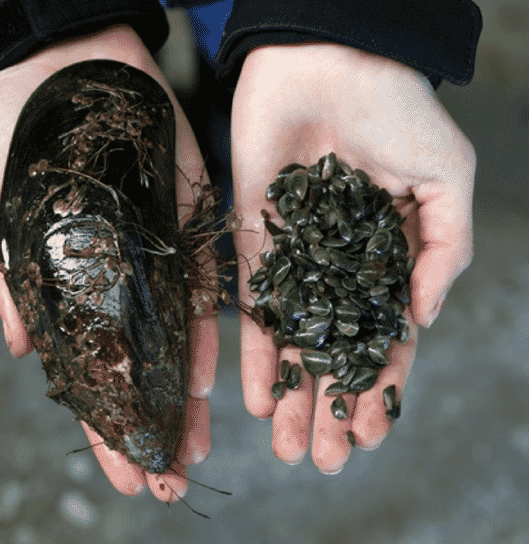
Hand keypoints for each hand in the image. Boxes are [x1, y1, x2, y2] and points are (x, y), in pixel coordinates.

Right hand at [0, 24, 215, 500]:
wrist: (67, 60)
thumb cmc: (21, 129)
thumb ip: (4, 273)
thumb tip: (14, 348)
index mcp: (70, 286)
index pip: (89, 370)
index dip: (106, 425)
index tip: (125, 473)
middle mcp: (116, 282)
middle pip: (136, 369)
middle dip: (150, 428)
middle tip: (165, 483)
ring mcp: (154, 258)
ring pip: (172, 340)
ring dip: (184, 398)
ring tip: (195, 448)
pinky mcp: (185, 225)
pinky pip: (198, 285)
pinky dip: (201, 331)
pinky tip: (206, 377)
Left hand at [231, 42, 474, 470]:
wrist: (328, 63)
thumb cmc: (397, 111)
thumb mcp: (447, 180)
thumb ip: (444, 251)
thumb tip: (423, 319)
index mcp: (387, 259)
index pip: (383, 339)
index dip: (379, 388)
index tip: (370, 434)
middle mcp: (338, 268)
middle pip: (334, 352)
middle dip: (329, 407)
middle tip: (321, 460)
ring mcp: (295, 258)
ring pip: (292, 341)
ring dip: (290, 396)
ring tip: (287, 448)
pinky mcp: (254, 241)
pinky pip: (251, 305)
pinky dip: (251, 351)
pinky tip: (250, 397)